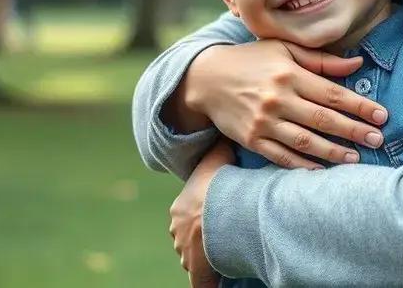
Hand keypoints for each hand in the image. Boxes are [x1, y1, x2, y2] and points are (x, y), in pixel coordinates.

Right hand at [170, 40, 388, 168]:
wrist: (206, 78)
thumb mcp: (284, 49)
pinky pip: (281, 157)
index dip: (359, 105)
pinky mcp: (251, 140)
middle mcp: (277, 98)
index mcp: (289, 74)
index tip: (382, 115)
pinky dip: (302, 165)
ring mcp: (263, 122)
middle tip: (378, 139)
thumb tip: (358, 63)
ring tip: (356, 159)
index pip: (332, 93)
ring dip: (333, 152)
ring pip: (304, 142)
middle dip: (353, 131)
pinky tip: (321, 170)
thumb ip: (321, 60)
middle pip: (323, 119)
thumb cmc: (252, 60)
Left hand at [170, 139, 233, 285]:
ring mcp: (185, 252)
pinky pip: (201, 283)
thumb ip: (220, 145)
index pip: (186, 215)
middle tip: (221, 235)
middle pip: (187, 238)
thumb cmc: (218, 182)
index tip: (215, 216)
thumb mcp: (218, 155)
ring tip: (225, 254)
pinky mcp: (197, 270)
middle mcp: (177, 231)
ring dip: (206, 258)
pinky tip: (215, 284)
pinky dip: (207, 284)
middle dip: (201, 239)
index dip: (201, 216)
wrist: (218, 208)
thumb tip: (223, 129)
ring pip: (193, 258)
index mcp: (180, 208)